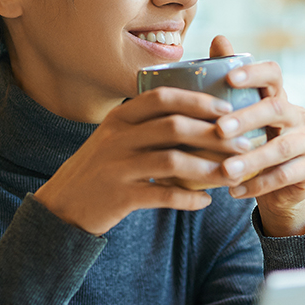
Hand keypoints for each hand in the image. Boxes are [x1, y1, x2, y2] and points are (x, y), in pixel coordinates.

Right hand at [33, 87, 249, 235]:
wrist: (63, 206)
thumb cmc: (100, 170)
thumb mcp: (115, 139)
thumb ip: (146, 125)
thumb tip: (195, 118)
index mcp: (119, 118)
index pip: (162, 97)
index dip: (198, 101)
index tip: (226, 110)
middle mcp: (117, 138)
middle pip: (175, 127)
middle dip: (214, 135)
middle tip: (242, 145)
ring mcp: (117, 166)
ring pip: (173, 161)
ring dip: (208, 168)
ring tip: (232, 175)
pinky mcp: (119, 196)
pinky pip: (163, 194)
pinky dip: (188, 198)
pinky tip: (205, 202)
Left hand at [209, 35, 304, 236]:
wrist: (276, 188)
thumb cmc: (251, 144)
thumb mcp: (237, 116)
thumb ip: (227, 83)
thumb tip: (218, 37)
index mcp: (277, 96)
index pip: (273, 74)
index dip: (254, 73)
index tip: (229, 79)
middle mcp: (297, 114)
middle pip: (277, 109)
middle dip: (247, 119)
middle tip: (219, 130)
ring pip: (281, 147)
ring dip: (251, 159)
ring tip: (225, 170)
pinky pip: (285, 175)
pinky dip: (258, 184)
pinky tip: (234, 190)